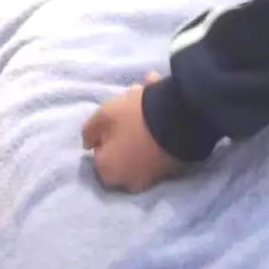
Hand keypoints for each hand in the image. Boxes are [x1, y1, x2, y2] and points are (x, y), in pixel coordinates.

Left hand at [82, 75, 183, 193]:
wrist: (180, 119)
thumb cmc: (133, 118)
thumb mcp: (103, 115)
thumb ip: (88, 131)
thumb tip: (88, 144)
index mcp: (108, 172)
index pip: (99, 152)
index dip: (104, 132)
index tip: (113, 116)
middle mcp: (129, 180)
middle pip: (122, 148)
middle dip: (125, 124)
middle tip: (132, 100)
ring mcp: (153, 175)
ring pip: (142, 142)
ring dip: (143, 120)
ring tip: (150, 88)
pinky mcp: (173, 165)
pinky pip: (160, 142)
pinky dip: (159, 125)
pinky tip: (162, 99)